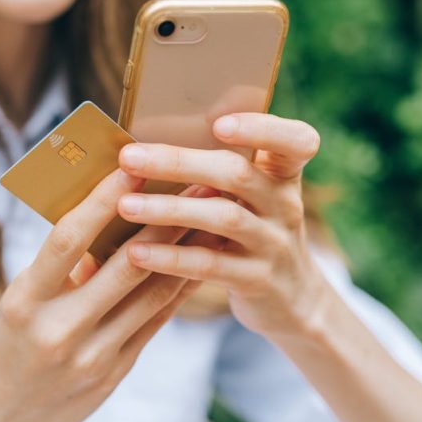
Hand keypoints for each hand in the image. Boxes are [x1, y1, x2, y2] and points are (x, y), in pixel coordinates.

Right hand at [0, 170, 212, 421]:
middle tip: (195, 180)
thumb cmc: (7, 348)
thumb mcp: (20, 303)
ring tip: (211, 214)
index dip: (101, 200)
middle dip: (164, 219)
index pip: (67, 240)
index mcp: (25, 301)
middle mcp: (59, 329)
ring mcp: (91, 355)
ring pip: (151, 294)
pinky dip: (180, 287)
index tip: (131, 165)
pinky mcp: (114, 373)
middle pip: (124, 265)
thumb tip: (107, 218)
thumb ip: (61, 270)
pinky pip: (155, 321)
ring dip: (186, 249)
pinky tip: (201, 259)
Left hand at [115, 113, 334, 345]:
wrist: (289, 298)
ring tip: (125, 205)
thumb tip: (148, 134)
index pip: (296, 141)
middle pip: (238, 174)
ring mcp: (275, 243)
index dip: (262, 128)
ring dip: (169, 209)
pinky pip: (211, 264)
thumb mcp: (252, 195)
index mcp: (283, 174)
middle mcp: (285, 204)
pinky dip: (172, 256)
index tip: (218, 123)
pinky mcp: (258, 280)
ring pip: (223, 217)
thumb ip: (220, 167)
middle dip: (179, 163)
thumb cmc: (252, 230)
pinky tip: (137, 252)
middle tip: (129, 157)